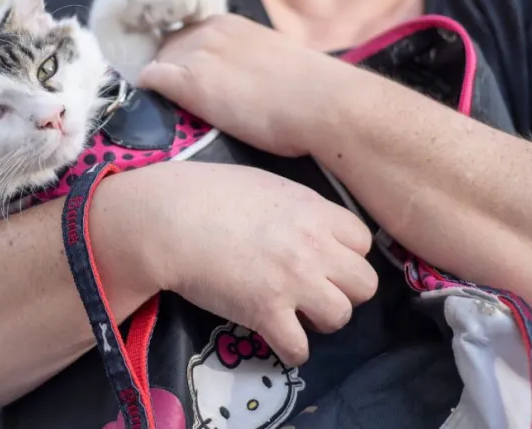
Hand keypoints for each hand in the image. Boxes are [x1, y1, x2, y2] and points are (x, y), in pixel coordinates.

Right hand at [115, 161, 377, 366]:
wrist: (167, 218)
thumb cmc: (205, 192)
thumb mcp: (263, 183)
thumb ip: (296, 205)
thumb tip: (306, 220)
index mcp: (314, 210)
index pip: (362, 242)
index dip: (344, 253)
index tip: (322, 258)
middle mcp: (313, 247)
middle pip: (364, 284)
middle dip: (341, 289)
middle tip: (312, 289)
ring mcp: (293, 282)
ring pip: (340, 317)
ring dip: (319, 319)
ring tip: (294, 313)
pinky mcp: (266, 313)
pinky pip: (300, 348)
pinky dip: (290, 348)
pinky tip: (275, 335)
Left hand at [137, 13, 350, 156]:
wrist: (324, 104)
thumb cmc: (311, 93)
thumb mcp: (272, 62)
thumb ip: (247, 62)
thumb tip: (240, 82)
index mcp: (227, 23)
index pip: (185, 37)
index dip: (182, 62)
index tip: (188, 84)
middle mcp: (206, 31)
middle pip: (164, 49)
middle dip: (167, 74)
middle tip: (175, 104)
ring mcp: (196, 54)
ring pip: (154, 64)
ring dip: (157, 87)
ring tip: (166, 113)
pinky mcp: (189, 81)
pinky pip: (149, 79)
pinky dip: (147, 94)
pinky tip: (154, 113)